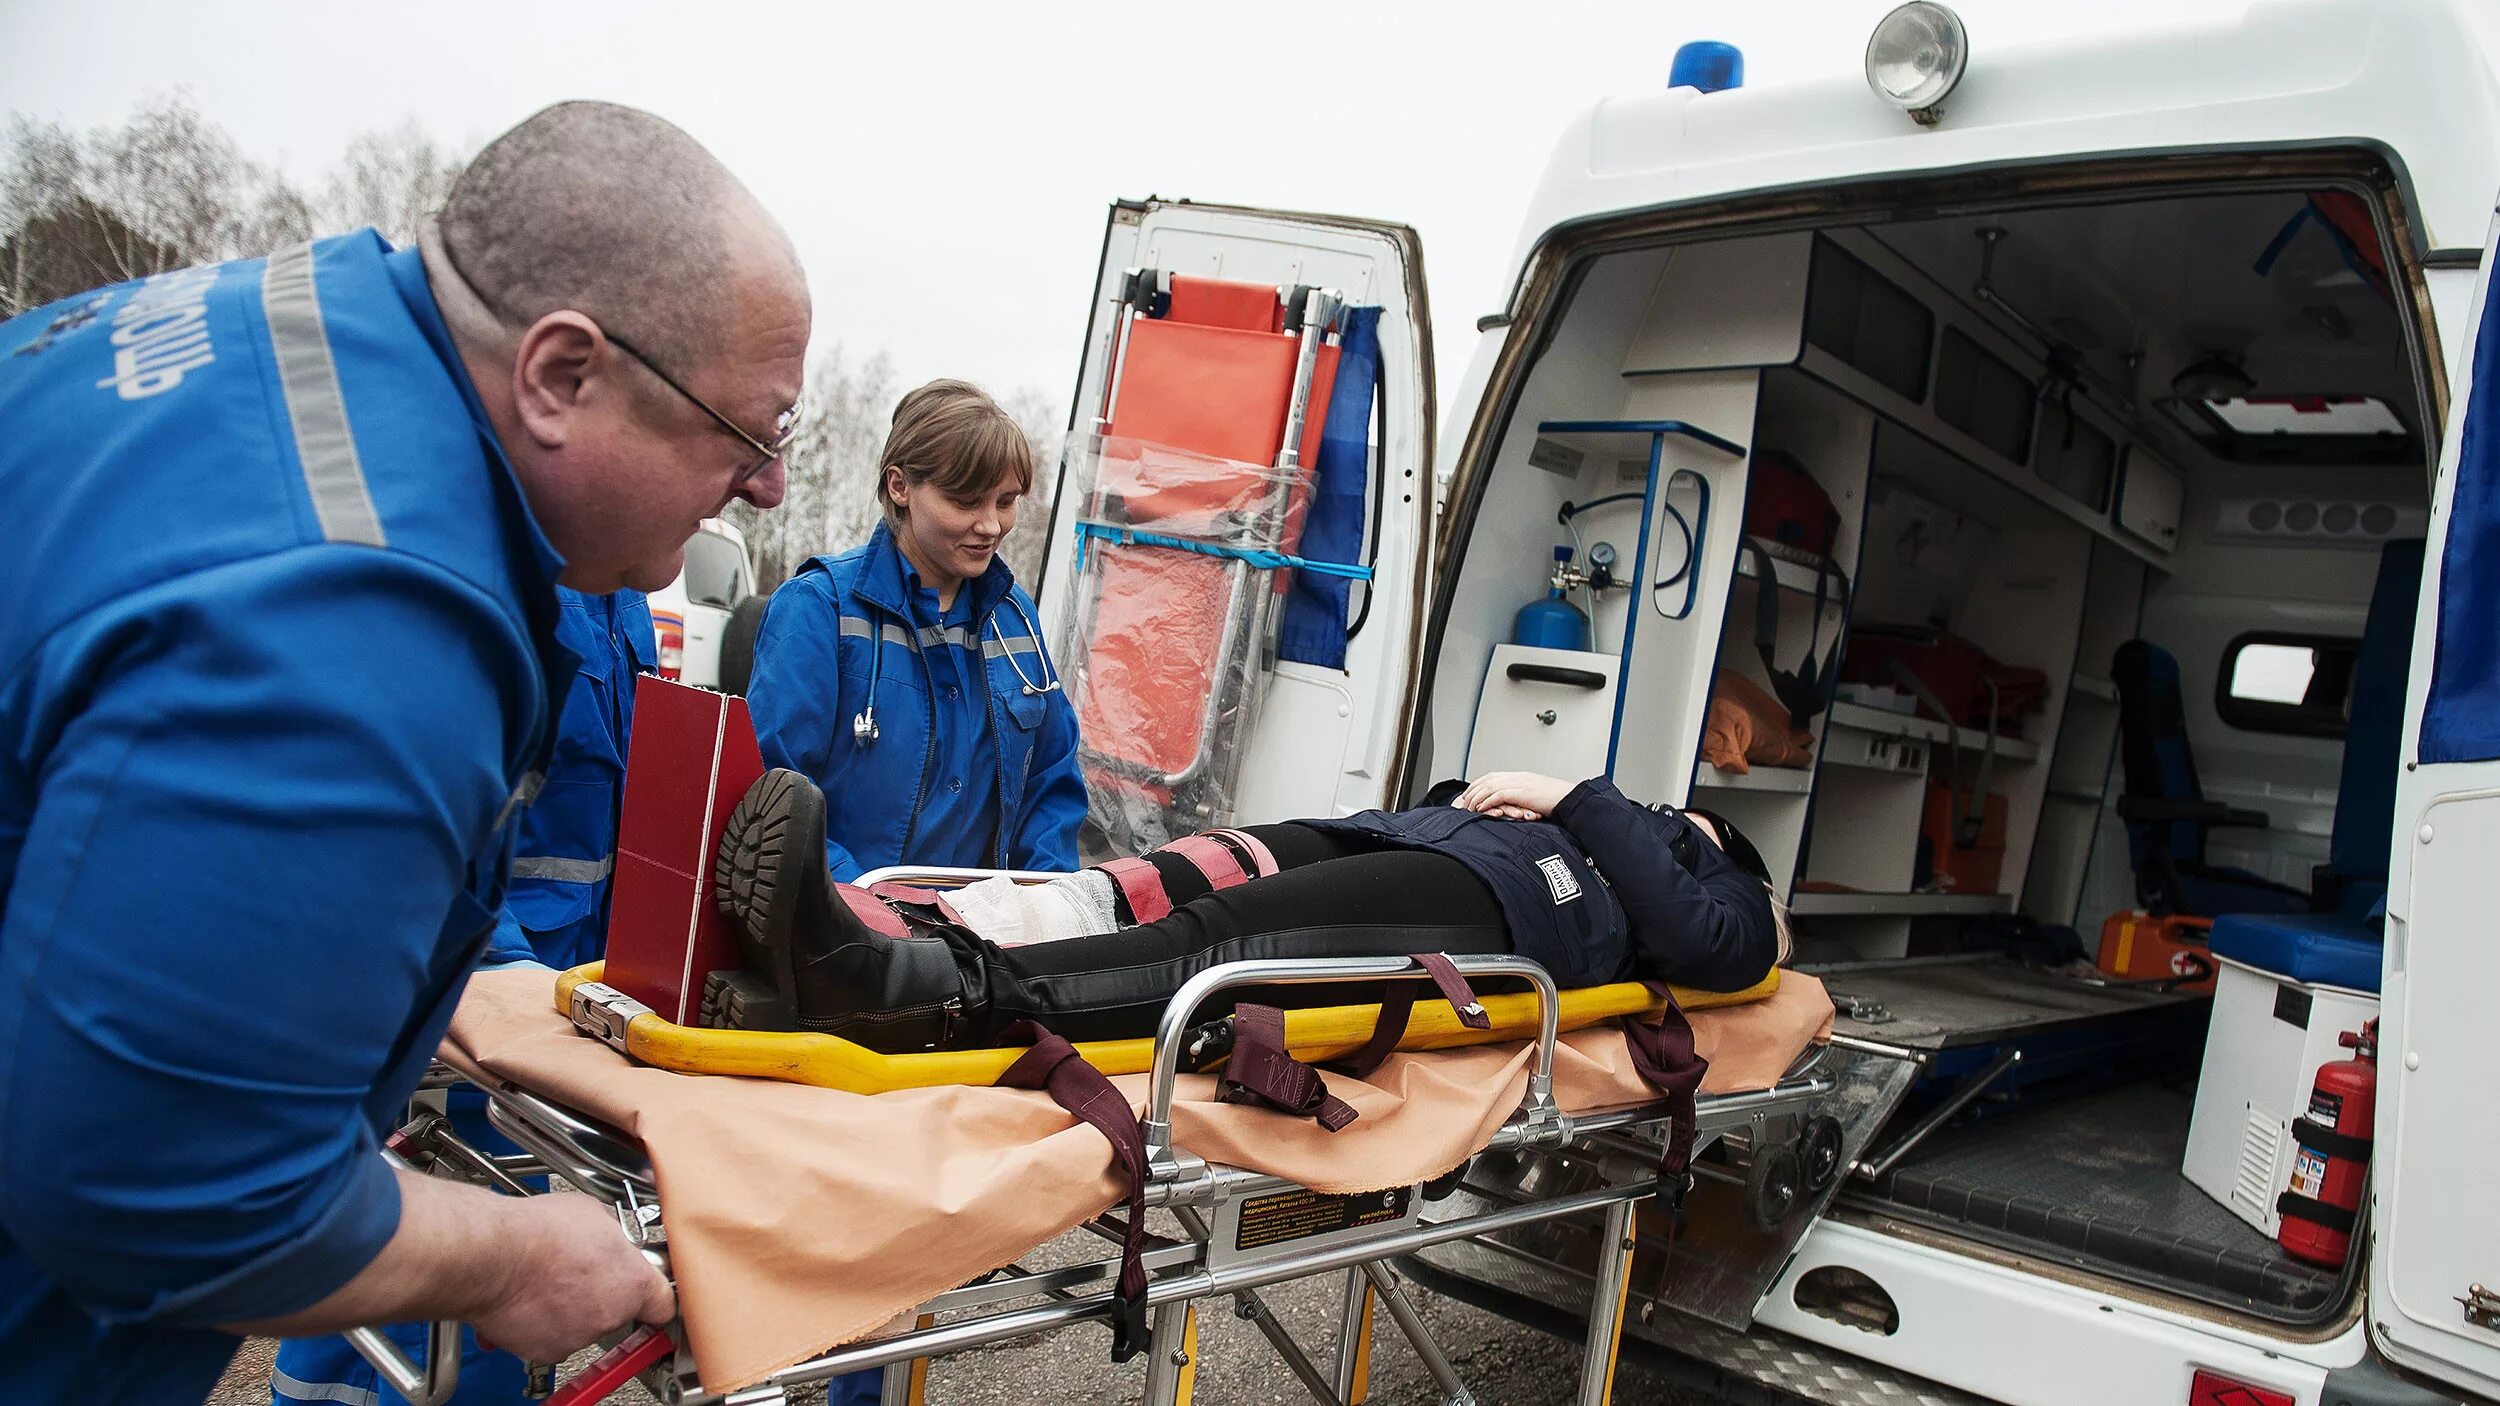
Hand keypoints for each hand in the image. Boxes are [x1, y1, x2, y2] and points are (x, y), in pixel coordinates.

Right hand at [472, 1193, 674, 1362]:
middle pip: (619, 1311)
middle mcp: (611, 1315)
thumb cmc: (539, 1232)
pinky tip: (532, 1298)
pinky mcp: (546, 1350)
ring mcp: (578, 1336)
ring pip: (584, 1325)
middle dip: (603, 1294)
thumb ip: (613, 1234)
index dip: (654, 1295)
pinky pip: (552, 1337)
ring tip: (549, 1281)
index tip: (647, 1292)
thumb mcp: (594, 1213)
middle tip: (580, 1272)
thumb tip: (610, 1235)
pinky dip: (543, 1323)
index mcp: (633, 1282)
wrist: (495, 1256)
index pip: (664, 1303)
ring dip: (571, 1308)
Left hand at [1452, 771, 1573, 820]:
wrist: (1570, 799)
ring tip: (1468, 808)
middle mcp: (1517, 777)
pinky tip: (1481, 808)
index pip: (1492, 777)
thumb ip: (1522, 798)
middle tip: (1463, 803)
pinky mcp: (1521, 792)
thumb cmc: (1557, 800)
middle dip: (1472, 791)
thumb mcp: (1536, 796)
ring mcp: (1519, 783)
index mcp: (1520, 776)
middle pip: (1487, 779)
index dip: (1478, 785)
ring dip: (1476, 797)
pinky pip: (1498, 795)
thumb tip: (1513, 805)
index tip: (1469, 795)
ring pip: (1489, 786)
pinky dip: (1487, 801)